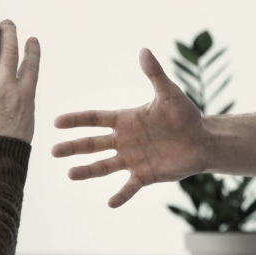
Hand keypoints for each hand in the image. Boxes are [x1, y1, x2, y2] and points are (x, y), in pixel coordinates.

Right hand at [51, 49, 206, 207]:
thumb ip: (155, 74)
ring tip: (70, 174)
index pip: (95, 119)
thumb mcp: (169, 93)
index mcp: (126, 120)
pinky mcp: (145, 175)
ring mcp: (133, 159)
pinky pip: (130, 187)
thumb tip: (144, 50)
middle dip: (73, 147)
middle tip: (53, 151)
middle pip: (92, 144)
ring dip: (87, 171)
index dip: (77, 120)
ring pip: (104, 166)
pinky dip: (121, 195)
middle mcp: (124, 140)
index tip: (57, 122)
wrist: (202, 140)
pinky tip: (110, 203)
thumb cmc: (186, 115)